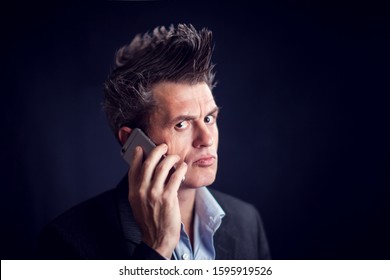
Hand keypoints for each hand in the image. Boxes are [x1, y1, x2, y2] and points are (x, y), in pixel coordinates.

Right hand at [128, 144, 186, 258]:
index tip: (141, 148)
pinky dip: (180, 169)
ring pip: (162, 167)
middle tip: (163, 146)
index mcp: (133, 192)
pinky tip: (183, 167)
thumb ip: (140, 188)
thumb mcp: (138, 204)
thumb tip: (148, 172)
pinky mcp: (168, 198)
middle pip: (148, 163)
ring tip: (175, 157)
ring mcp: (154, 194)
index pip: (133, 168)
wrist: (157, 239)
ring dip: (171, 158)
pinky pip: (175, 177)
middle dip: (156, 151)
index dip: (137, 155)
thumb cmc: (150, 221)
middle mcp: (141, 191)